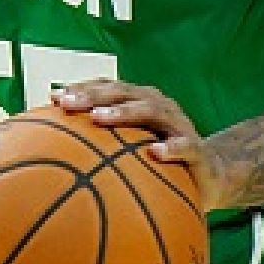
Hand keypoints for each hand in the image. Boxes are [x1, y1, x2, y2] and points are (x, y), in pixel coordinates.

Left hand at [54, 79, 234, 211]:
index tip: (54, 97)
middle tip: (68, 103)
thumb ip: (100, 146)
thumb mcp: (129, 150)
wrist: (209, 175)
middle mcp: (158, 105)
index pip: (107, 88)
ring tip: (99, 118)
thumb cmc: (158, 160)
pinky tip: (155, 154)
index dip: (81, 88)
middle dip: (94, 95)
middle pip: (124, 92)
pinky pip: (185, 145)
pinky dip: (171, 148)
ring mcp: (178, 124)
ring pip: (151, 110)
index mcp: (139, 102)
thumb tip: (55, 154)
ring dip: (124, 112)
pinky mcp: (197, 149)